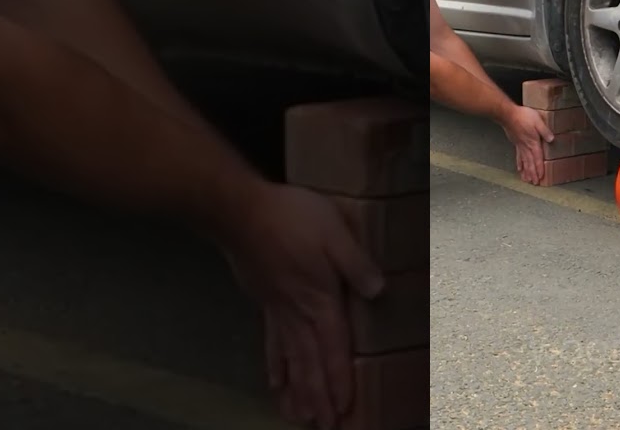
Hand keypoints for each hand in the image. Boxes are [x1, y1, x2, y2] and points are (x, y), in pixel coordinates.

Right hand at [220, 181, 383, 429]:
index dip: (340, 379)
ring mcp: (277, 311)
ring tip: (299, 418)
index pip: (334, 348)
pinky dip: (274, 367)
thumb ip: (357, 265)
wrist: (240, 211)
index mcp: (320, 300)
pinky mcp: (263, 303)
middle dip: (317, 397)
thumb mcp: (335, 233)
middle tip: (324, 426)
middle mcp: (297, 314)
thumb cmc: (291, 218)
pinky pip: (270, 344)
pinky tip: (273, 383)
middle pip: (310, 364)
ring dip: (296, 391)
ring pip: (289, 361)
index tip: (344, 408)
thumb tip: (379, 291)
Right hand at [500, 105, 554, 183]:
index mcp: (533, 143)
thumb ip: (545, 131)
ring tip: (527, 180)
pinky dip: (519, 164)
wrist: (508, 115)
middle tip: (534, 183)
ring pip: (524, 162)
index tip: (541, 177)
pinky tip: (519, 169)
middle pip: (530, 163)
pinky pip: (518, 157)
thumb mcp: (538, 121)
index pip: (538, 158)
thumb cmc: (523, 116)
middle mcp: (526, 147)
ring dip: (526, 172)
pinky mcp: (516, 144)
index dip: (540, 168)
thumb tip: (552, 139)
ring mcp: (520, 146)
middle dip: (533, 174)